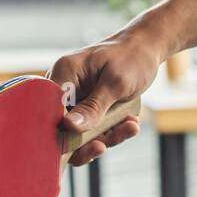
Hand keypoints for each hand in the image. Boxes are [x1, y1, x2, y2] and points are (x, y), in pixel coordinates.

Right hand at [48, 26, 164, 166]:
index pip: (48, 108)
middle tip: (102, 146)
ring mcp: (79, 102)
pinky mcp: (93, 111)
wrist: (147, 50)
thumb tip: (69, 127)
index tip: (73, 144)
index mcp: (64, 74)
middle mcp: (67, 90)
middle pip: (63, 127)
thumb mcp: (116, 82)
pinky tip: (131, 123)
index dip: (56, 130)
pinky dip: (115, 132)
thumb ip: (94, 106)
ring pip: (83, 134)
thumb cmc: (132, 57)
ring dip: (106, 137)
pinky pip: (98, 132)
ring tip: (130, 126)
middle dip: (84, 141)